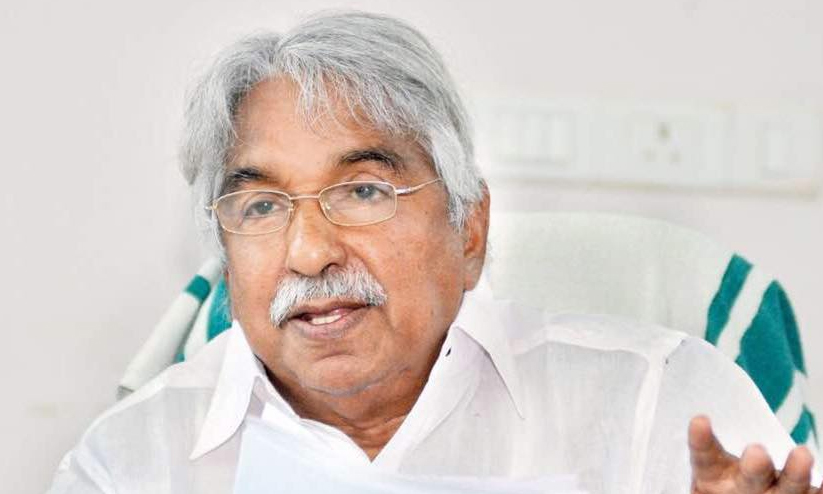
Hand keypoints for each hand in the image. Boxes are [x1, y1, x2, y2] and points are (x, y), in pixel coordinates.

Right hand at [689, 415, 819, 493]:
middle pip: (749, 480)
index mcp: (713, 476)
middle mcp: (742, 490)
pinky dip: (822, 490)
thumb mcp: (711, 464)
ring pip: (786, 490)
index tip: (701, 420)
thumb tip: (702, 415)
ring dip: (796, 474)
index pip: (704, 456)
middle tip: (757, 453)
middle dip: (754, 468)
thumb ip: (707, 443)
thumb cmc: (733, 480)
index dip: (701, 440)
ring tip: (803, 455)